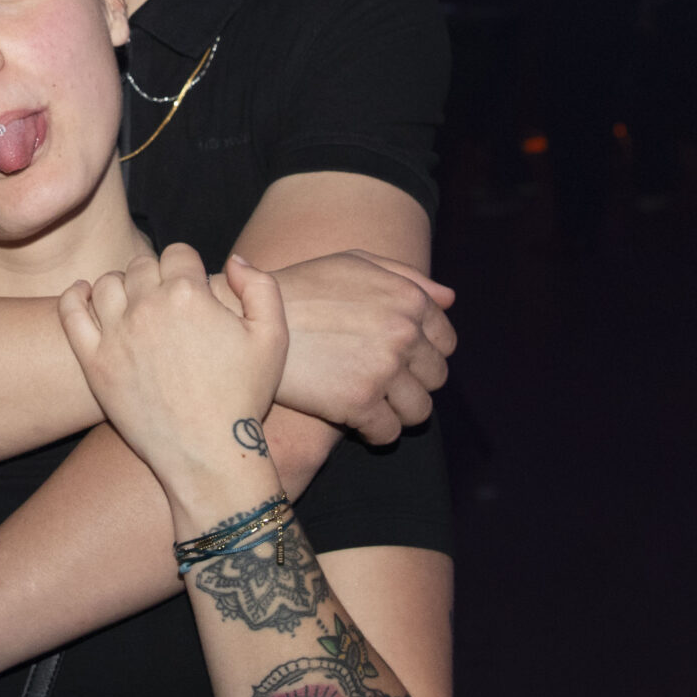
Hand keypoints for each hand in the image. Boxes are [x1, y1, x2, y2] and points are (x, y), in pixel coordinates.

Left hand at [60, 245, 288, 492]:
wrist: (208, 455)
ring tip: (136, 305)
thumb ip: (260, 285)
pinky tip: (84, 294)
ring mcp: (116, 334)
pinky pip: (71, 313)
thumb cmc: (244, 397)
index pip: (178, 253)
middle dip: (157, 276)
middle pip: (142, 265)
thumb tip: (233, 259)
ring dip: (123, 286)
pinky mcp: (94, 362)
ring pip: (108, 284)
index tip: (194, 287)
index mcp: (189, 294)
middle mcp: (148, 307)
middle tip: (169, 303)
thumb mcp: (274, 336)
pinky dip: (75, 296)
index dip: (189, 266)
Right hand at [268, 251, 454, 443]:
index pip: (446, 342)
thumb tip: (450, 299)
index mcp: (408, 299)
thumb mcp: (352, 263)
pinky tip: (355, 421)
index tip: (399, 360)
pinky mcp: (358, 403)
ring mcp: (383, 370)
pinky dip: (375, 433)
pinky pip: (388, 433)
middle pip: (436, 378)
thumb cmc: (301, 289)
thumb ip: (405, 277)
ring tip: (371, 404)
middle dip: (413, 383)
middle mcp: (403, 333)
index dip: (424, 354)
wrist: (246, 319)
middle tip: (380, 382)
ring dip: (399, 412)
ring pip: (419, 411)